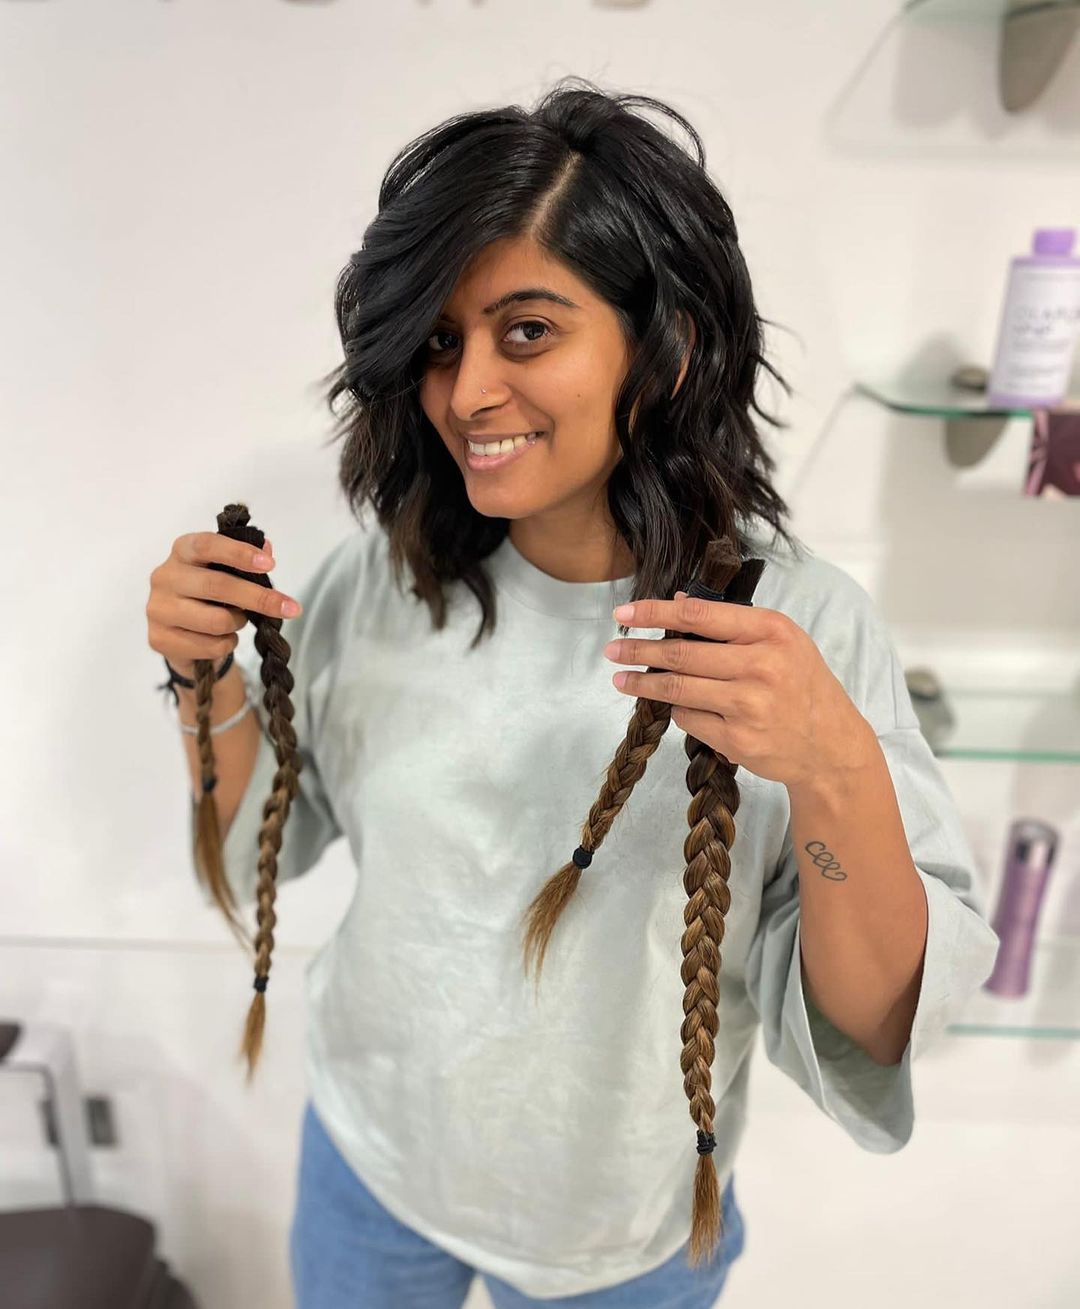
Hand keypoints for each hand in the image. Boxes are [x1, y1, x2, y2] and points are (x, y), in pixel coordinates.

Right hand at [146, 531, 302, 679]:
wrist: (181, 633)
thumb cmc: (209, 594)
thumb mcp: (227, 571)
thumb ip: (247, 559)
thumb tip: (267, 548)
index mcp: (182, 551)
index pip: (208, 545)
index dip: (239, 554)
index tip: (270, 565)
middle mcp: (164, 576)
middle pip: (217, 585)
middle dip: (259, 598)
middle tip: (290, 608)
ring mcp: (158, 609)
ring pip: (217, 620)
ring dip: (238, 623)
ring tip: (237, 620)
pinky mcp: (159, 638)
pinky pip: (211, 645)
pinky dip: (227, 643)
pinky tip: (222, 638)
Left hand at [603, 592, 870, 790]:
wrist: (830, 745)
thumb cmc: (802, 685)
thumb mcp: (781, 642)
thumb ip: (734, 623)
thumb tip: (678, 603)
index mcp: (771, 631)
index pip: (698, 616)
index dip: (654, 613)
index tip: (624, 613)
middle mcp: (761, 666)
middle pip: (680, 655)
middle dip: (637, 651)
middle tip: (611, 649)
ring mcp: (749, 706)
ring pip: (677, 689)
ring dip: (642, 684)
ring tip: (620, 678)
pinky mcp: (739, 740)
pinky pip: (689, 719)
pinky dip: (677, 711)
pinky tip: (673, 706)